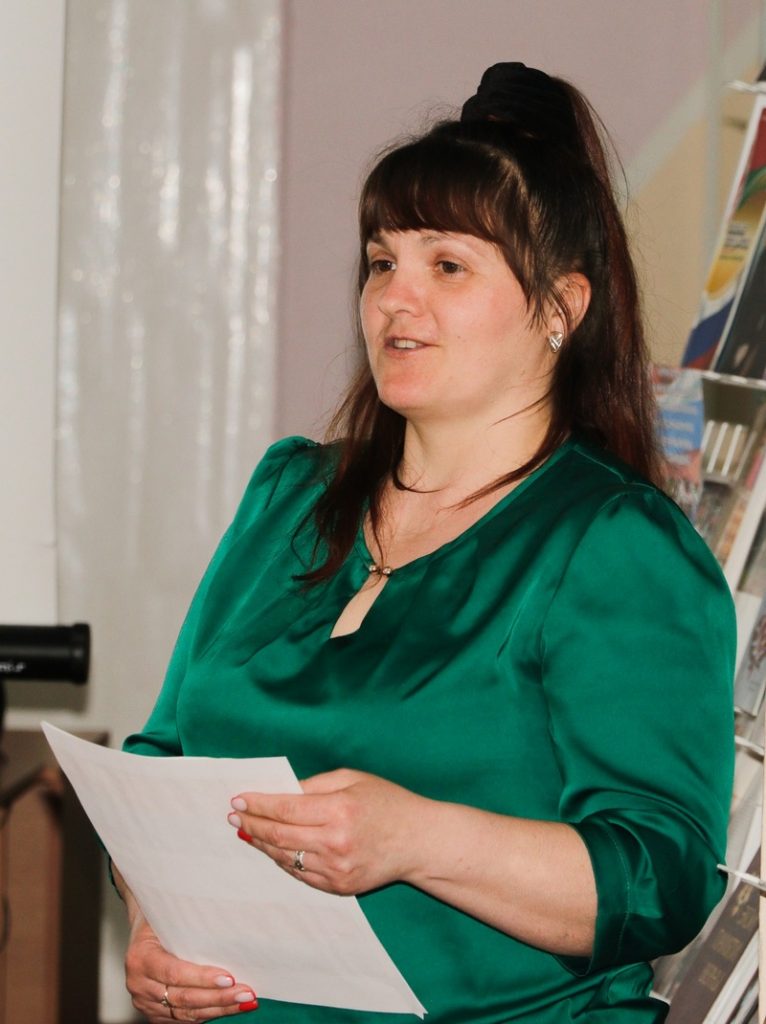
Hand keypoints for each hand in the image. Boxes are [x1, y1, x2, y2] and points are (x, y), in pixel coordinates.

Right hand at [125, 913, 257, 1020]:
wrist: (143, 925)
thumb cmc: (161, 916)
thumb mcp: (171, 914)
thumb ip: (192, 927)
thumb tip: (230, 929)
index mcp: (141, 958)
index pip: (175, 973)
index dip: (202, 978)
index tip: (229, 978)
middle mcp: (139, 984)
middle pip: (183, 998)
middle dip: (218, 998)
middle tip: (246, 994)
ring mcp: (144, 1002)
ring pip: (185, 1013)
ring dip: (218, 1009)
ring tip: (243, 1003)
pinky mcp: (153, 1013)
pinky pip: (182, 1018)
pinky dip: (207, 1014)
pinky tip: (227, 1007)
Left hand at [228, 768, 430, 895]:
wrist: (419, 842)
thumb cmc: (387, 803)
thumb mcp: (353, 779)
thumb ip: (315, 785)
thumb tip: (281, 792)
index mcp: (338, 810)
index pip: (285, 808)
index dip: (258, 804)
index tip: (238, 800)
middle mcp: (335, 842)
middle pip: (279, 835)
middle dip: (252, 825)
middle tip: (235, 817)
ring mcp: (336, 869)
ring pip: (286, 858)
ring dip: (263, 844)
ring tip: (248, 832)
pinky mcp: (338, 887)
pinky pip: (300, 874)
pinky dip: (283, 861)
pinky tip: (274, 848)